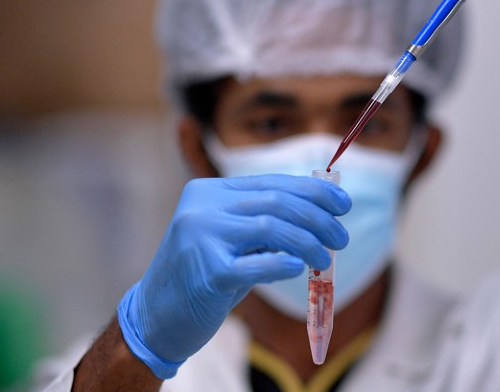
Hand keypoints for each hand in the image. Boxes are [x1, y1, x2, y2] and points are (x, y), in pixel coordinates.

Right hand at [117, 174, 350, 378]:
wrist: (156, 317)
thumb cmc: (203, 275)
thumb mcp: (230, 238)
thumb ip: (263, 219)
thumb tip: (321, 208)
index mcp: (210, 191)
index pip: (272, 182)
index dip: (313, 192)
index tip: (342, 205)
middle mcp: (203, 207)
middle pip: (276, 202)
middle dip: (318, 218)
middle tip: (341, 237)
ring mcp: (202, 238)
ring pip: (270, 228)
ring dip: (308, 242)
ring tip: (325, 256)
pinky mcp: (207, 273)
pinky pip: (255, 264)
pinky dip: (282, 263)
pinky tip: (299, 267)